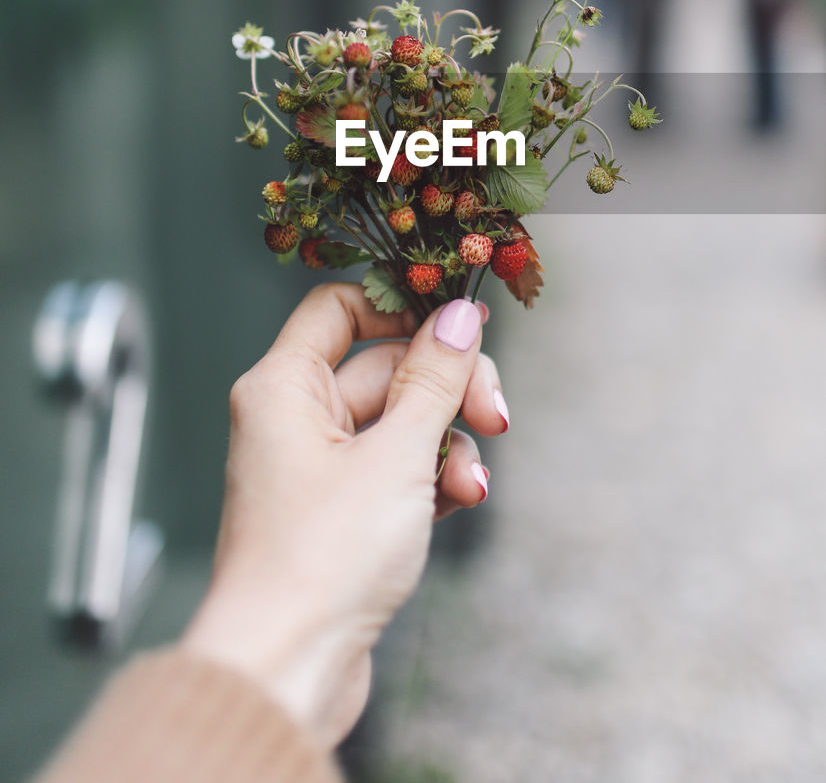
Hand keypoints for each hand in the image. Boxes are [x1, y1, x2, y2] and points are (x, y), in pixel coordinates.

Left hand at [181, 283, 507, 746]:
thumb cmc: (321, 557)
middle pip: (385, 367)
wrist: (285, 670)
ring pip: (400, 424)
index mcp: (284, 387)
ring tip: (471, 482)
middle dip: (447, 388)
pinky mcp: (341, 514)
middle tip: (495, 412)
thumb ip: (434, 379)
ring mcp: (318, 468)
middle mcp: (294, 418)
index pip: (340, 309)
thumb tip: (459, 315)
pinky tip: (462, 502)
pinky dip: (433, 480)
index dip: (402, 307)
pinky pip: (397, 471)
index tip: (463, 322)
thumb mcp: (396, 455)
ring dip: (448, 443)